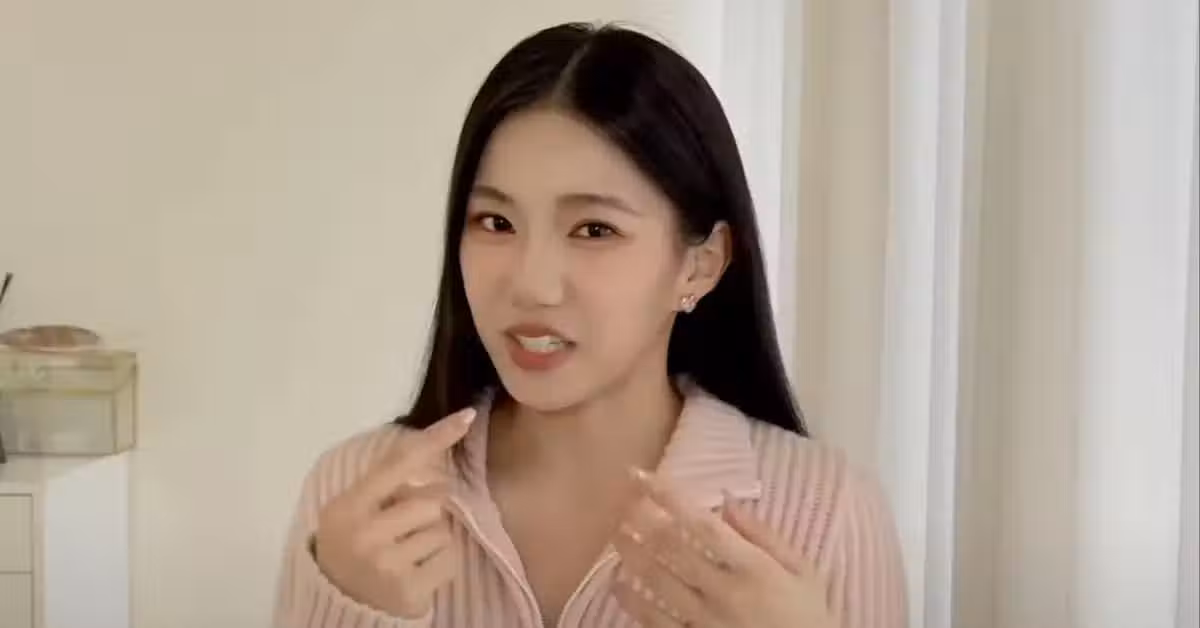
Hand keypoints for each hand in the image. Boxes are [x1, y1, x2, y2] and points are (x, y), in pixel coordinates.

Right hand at [312, 408, 474, 618]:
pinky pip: (450, 557)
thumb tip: (434, 454)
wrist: (341, 606)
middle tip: (404, 529)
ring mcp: (385, 563)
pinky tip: (419, 571)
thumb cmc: (354, 547)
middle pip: (432, 499)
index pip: (398, 462)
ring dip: (433, 538)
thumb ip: (384, 483)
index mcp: (348, 506)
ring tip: (408, 552)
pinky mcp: (408, 588)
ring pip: (442, 528)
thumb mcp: (355, 509)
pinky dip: (443, 563)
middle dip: (427, 510)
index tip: (466, 416)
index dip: (435, 438)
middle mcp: (364, 532)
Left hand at [611, 469, 837, 627]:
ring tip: (616, 533)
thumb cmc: (810, 618)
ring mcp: (704, 622)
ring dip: (630, 554)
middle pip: (670, 548)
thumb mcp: (804, 572)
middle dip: (641, 518)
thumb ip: (764, 535)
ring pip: (655, 581)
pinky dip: (630, 600)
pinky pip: (654, 621)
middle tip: (622, 498)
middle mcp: (724, 592)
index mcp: (753, 568)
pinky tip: (616, 582)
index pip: (701, 523)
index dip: (668, 497)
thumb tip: (727, 498)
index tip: (643, 476)